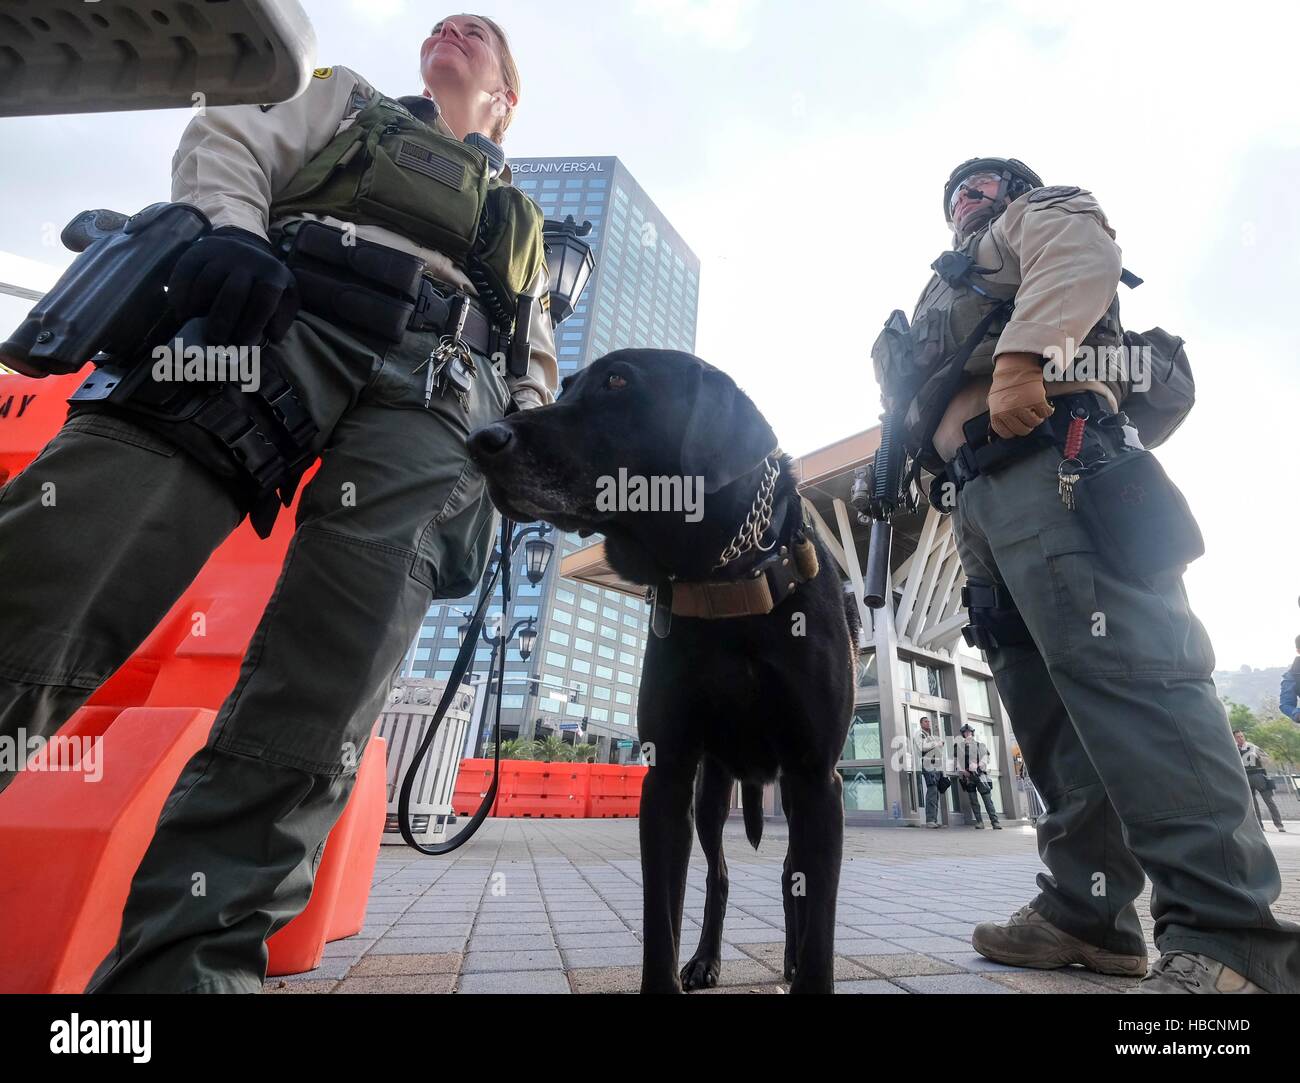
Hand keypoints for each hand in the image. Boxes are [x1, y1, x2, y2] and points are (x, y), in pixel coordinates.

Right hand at [167, 226, 298, 345]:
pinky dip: (180, 297)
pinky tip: (181, 312)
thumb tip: (270, 336)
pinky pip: (185, 275)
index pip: (263, 300)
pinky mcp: (197, 251)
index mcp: (272, 274)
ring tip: (193, 326)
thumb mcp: (282, 300)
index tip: (241, 342)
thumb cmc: (263, 288)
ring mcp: (222, 253)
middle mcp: (248, 259)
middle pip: (233, 293)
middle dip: (222, 322)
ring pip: (206, 284)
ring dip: (197, 310)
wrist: (244, 253)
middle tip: (214, 340)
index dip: (252, 324)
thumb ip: (279, 320)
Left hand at [988, 352, 1052, 438]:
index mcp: (997, 415)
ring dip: (1037, 418)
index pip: (1007, 434)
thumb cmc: (1004, 386)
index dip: (1014, 430)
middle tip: (1029, 417)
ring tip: (1035, 410)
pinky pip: (1046, 413)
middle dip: (1027, 425)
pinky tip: (1044, 405)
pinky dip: (1047, 410)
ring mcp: (1023, 407)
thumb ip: (998, 418)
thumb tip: (993, 437)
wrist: (1014, 368)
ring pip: (1035, 423)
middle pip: (1023, 431)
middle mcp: (1009, 413)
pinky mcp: (1037, 400)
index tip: (1018, 424)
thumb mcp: (994, 403)